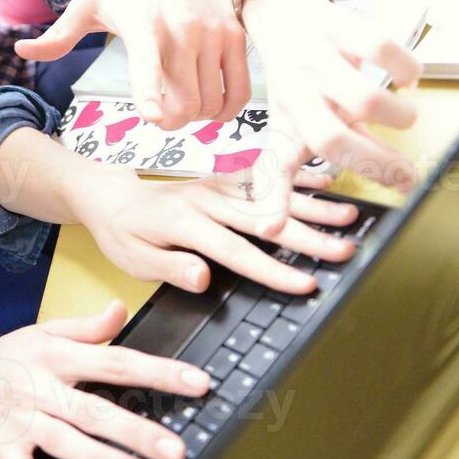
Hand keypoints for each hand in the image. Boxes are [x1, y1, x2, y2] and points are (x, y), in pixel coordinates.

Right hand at [0, 301, 208, 458]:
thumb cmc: (9, 358)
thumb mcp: (44, 333)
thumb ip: (87, 328)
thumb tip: (121, 308)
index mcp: (55, 356)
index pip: (115, 361)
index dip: (158, 372)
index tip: (198, 382)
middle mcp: (41, 388)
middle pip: (94, 412)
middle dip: (137, 432)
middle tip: (175, 450)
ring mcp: (22, 421)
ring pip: (69, 444)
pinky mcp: (4, 449)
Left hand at [17, 0, 248, 128]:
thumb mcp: (88, 4)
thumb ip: (58, 35)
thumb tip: (19, 49)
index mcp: (141, 25)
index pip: (147, 64)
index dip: (150, 92)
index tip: (152, 116)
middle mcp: (180, 30)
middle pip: (184, 101)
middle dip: (172, 123)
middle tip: (161, 117)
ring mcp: (212, 34)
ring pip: (211, 102)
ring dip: (197, 118)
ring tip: (184, 108)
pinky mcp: (235, 37)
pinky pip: (239, 93)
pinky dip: (226, 110)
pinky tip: (211, 106)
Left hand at [72, 156, 358, 294]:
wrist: (108, 193)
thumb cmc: (121, 231)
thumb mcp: (132, 258)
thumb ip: (168, 266)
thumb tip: (203, 278)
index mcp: (185, 222)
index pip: (236, 251)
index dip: (272, 270)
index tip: (305, 284)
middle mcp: (206, 199)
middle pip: (265, 220)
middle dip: (308, 237)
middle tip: (345, 250)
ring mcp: (216, 185)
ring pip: (272, 195)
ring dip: (312, 205)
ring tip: (350, 215)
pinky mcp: (222, 178)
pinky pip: (263, 174)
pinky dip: (294, 176)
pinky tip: (324, 179)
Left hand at [243, 0, 421, 192]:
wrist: (280, 11)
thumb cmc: (299, 78)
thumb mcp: (305, 119)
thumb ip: (337, 156)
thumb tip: (372, 194)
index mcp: (284, 120)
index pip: (274, 165)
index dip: (274, 199)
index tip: (271, 228)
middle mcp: (296, 92)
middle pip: (330, 139)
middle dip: (377, 165)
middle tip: (406, 177)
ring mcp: (315, 58)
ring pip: (365, 99)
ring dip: (399, 116)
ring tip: (403, 117)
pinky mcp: (336, 24)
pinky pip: (381, 48)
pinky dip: (407, 68)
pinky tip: (407, 76)